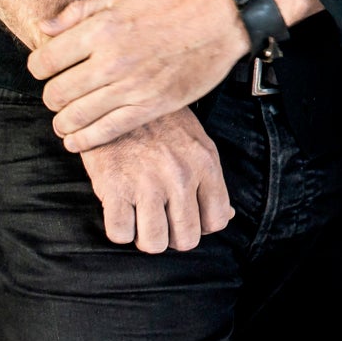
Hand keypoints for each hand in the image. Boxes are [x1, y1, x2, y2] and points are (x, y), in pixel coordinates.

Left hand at [29, 0, 249, 151]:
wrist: (222, 15)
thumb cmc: (173, 1)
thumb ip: (79, 12)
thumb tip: (44, 27)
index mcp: (100, 29)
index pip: (45, 62)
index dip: (37, 68)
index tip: (43, 70)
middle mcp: (111, 61)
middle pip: (57, 93)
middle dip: (51, 97)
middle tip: (58, 95)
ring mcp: (132, 87)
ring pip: (77, 116)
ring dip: (62, 123)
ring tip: (63, 122)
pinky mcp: (152, 105)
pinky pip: (108, 131)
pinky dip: (85, 140)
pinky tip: (76, 141)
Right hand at [79, 108, 233, 252]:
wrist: (114, 97)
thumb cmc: (157, 123)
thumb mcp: (196, 143)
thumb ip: (211, 181)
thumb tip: (226, 216)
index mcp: (205, 163)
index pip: (217, 220)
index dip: (200, 226)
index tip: (185, 217)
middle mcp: (180, 175)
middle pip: (186, 239)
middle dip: (172, 236)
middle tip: (160, 219)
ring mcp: (147, 182)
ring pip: (154, 243)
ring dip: (144, 236)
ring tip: (139, 216)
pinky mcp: (114, 187)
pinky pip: (120, 234)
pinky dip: (118, 229)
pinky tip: (120, 209)